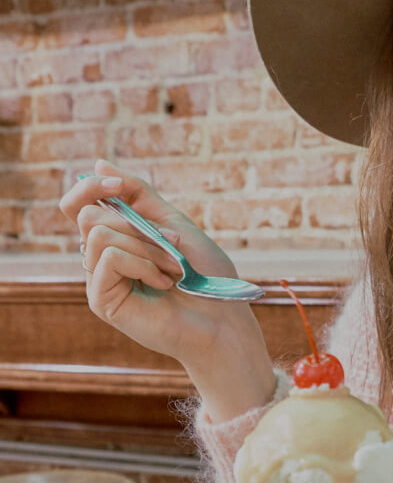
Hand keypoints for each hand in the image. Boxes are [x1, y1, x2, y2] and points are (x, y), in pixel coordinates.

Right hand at [60, 159, 275, 417]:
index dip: (92, 186)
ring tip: (172, 269)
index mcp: (117, 238)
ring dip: (145, 246)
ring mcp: (99, 280)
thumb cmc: (204, 275)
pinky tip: (163, 283)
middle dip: (137, 225)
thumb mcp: (172, 222)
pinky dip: (142, 263)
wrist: (222, 318)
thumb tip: (98, 164)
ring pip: (98, 234)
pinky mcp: (102, 299)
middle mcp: (101, 258)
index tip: (120, 186)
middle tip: (173, 248)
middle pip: (89, 215)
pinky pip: (109, 257)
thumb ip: (136, 194)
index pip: (80, 203)